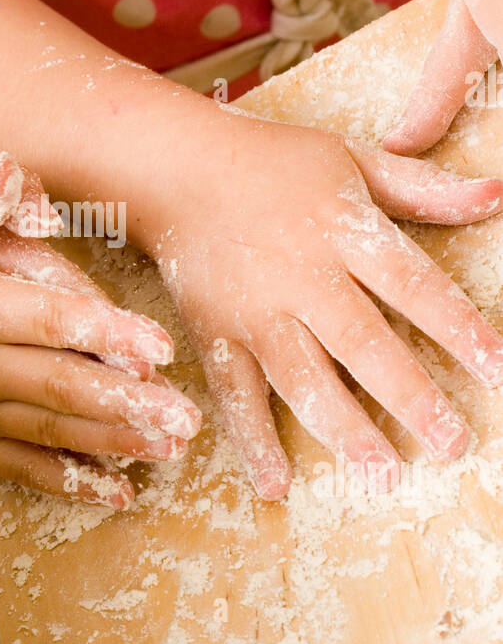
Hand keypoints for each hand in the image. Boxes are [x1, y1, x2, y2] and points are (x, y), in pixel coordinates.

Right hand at [0, 153, 200, 506]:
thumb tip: (12, 175)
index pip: (53, 320)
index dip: (109, 334)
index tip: (160, 350)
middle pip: (66, 385)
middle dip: (133, 403)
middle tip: (189, 423)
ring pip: (55, 429)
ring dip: (117, 440)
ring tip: (171, 451)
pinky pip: (22, 467)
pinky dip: (70, 481)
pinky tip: (116, 494)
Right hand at [140, 109, 502, 499]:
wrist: (174, 167)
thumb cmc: (270, 162)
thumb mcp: (350, 160)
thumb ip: (422, 187)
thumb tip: (496, 193)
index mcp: (343, 230)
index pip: (415, 286)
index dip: (461, 330)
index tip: (499, 371)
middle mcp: (301, 275)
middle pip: (363, 344)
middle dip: (410, 396)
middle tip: (451, 443)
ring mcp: (254, 310)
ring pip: (303, 377)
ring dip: (344, 430)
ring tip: (382, 475)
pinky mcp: (214, 332)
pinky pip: (235, 392)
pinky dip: (251, 438)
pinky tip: (275, 483)